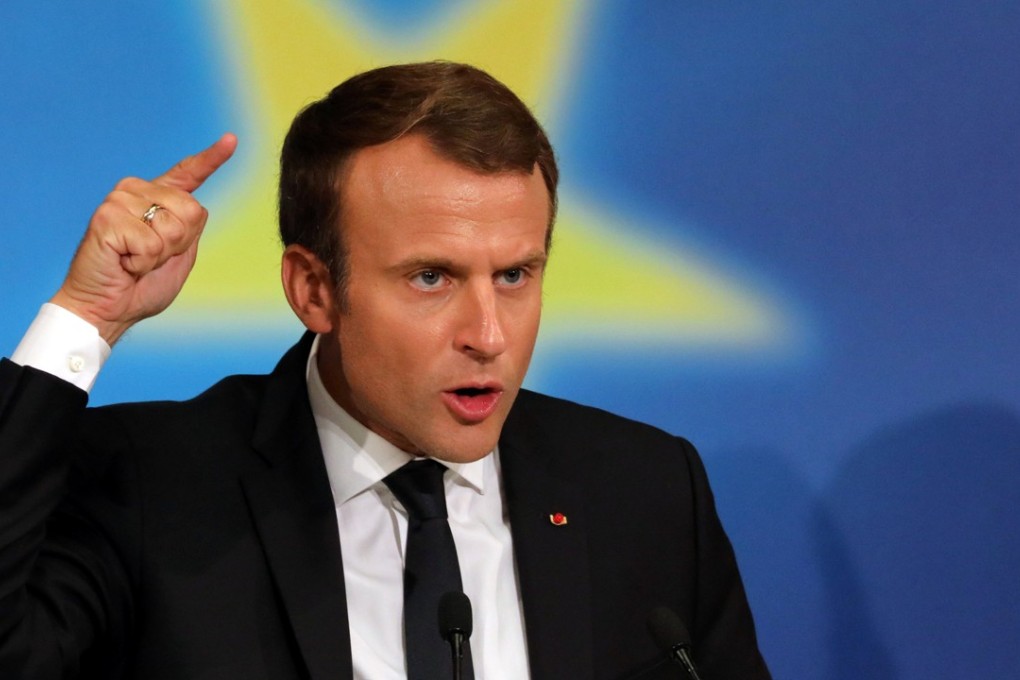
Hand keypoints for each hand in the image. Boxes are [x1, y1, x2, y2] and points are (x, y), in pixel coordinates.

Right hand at [51, 133, 236, 344]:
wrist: (107, 309)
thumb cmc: (140, 286)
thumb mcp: (178, 254)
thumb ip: (189, 228)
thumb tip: (198, 205)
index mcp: (157, 199)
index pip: (189, 173)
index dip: (212, 158)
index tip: (231, 140)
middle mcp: (137, 191)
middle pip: (191, 210)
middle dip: (178, 244)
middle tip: (150, 258)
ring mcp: (119, 201)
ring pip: (172, 226)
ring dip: (159, 254)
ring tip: (134, 260)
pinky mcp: (106, 217)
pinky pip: (150, 242)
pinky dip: (142, 262)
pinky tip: (123, 262)